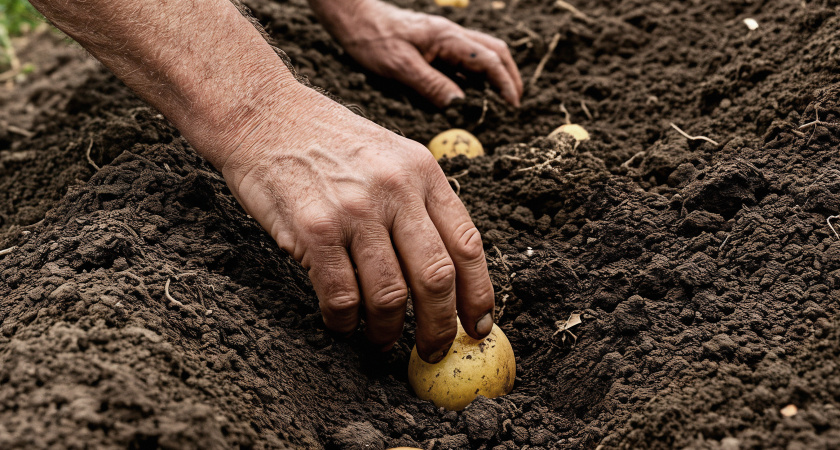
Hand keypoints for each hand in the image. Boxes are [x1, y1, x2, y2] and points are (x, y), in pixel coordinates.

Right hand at [221, 84, 495, 361]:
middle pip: (436, 278)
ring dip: (387, 331)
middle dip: (439, 327)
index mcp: (424, 172)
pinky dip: (344, 322)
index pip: (467, 245)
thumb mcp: (391, 155)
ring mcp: (355, 210)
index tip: (477, 326)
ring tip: (381, 341)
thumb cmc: (328, 142)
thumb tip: (446, 274)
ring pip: (389, 295)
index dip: (478, 295)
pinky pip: (341, 296)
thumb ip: (420, 203)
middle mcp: (396, 190)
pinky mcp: (313, 230)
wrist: (264, 115)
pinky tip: (341, 324)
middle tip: (432, 349)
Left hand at [310, 0, 522, 107]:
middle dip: (509, 76)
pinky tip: (471, 92)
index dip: (505, 83)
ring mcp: (444, 39)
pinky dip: (476, 75)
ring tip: (499, 100)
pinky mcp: (434, 45)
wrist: (354, 19)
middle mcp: (451, 35)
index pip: (489, 59)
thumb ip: (431, 85)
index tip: (513, 105)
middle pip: (495, 51)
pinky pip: (464, 59)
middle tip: (514, 103)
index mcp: (447, 38)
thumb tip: (459, 105)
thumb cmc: (373, 40)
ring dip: (495, 74)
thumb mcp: (400, 67)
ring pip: (482, 53)